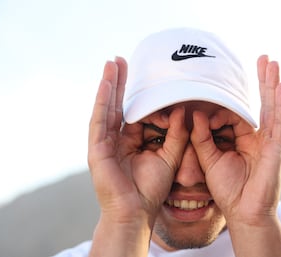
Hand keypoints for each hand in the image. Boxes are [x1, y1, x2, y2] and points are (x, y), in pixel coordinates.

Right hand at [88, 57, 187, 224]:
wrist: (136, 213)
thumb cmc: (151, 189)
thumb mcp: (170, 156)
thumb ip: (176, 133)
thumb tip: (183, 109)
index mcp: (131, 141)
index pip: (136, 113)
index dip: (142, 96)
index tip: (150, 78)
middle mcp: (116, 139)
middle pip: (118, 105)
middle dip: (120, 83)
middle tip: (121, 59)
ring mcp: (104, 143)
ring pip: (106, 109)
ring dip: (109, 86)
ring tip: (112, 63)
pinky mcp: (97, 150)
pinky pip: (99, 122)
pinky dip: (102, 102)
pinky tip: (105, 85)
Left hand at [191, 55, 280, 225]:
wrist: (243, 213)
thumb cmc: (228, 189)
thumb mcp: (209, 158)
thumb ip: (202, 136)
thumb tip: (196, 113)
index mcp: (244, 139)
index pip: (235, 114)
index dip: (220, 109)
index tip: (205, 106)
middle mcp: (259, 137)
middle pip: (262, 103)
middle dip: (262, 80)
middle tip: (263, 58)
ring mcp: (270, 141)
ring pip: (273, 107)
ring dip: (273, 85)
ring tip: (272, 63)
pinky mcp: (277, 148)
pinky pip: (280, 122)